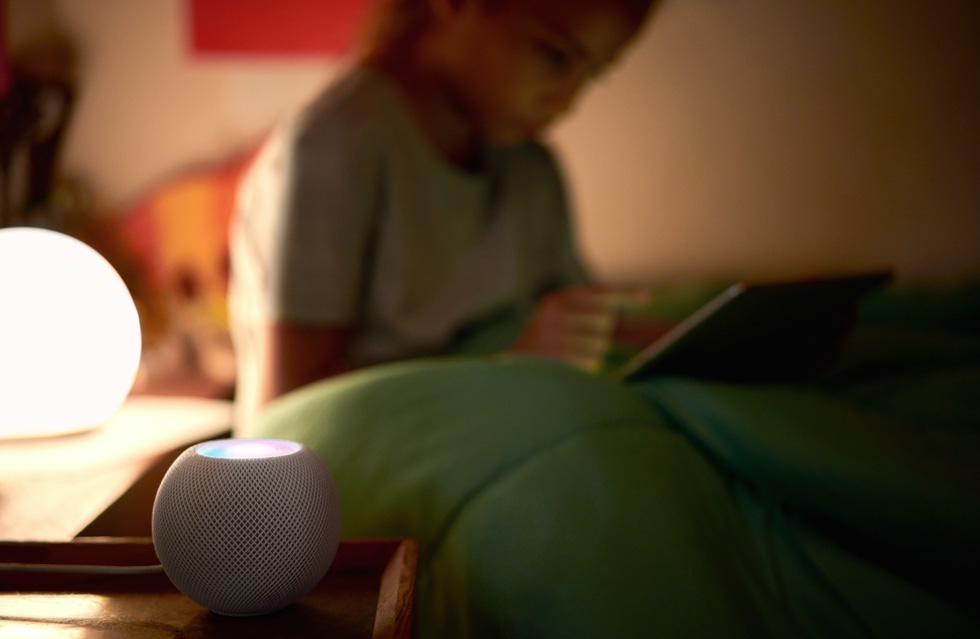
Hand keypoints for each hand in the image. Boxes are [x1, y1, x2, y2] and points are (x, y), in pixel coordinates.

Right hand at [510, 284, 649, 371]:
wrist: (510, 374)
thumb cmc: (543, 349)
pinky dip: (587, 365)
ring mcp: (556, 333)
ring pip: (601, 342)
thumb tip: (624, 309)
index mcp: (555, 300)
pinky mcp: (560, 355)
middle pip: (605, 319)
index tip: (646, 296)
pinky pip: (593, 360)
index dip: (624, 292)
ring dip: (593, 352)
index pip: (597, 291)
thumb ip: (585, 313)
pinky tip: (569, 366)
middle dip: (601, 333)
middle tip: (579, 341)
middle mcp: (555, 312)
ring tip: (570, 356)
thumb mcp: (556, 322)